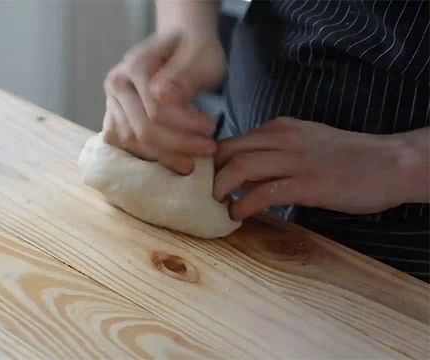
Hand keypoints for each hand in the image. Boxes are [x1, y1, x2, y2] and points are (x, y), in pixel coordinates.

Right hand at [102, 30, 225, 173]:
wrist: (179, 43)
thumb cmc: (195, 51)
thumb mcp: (203, 57)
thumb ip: (185, 76)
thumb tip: (161, 95)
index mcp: (135, 65)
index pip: (157, 110)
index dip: (186, 125)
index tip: (212, 128)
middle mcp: (116, 83)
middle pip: (143, 129)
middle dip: (178, 144)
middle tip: (208, 148)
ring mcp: (111, 102)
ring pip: (132, 141)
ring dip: (165, 155)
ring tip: (193, 157)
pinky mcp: (112, 117)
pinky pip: (125, 145)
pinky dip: (148, 155)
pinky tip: (171, 157)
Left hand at [213, 117, 417, 219]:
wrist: (391, 163)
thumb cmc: (348, 158)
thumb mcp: (305, 144)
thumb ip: (273, 155)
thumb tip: (240, 176)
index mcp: (279, 128)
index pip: (231, 140)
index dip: (211, 161)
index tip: (203, 180)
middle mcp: (282, 138)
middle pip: (227, 151)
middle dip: (209, 175)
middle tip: (204, 194)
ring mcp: (294, 160)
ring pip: (239, 168)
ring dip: (221, 189)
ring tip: (218, 205)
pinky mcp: (307, 184)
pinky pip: (263, 194)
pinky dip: (243, 206)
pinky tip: (239, 216)